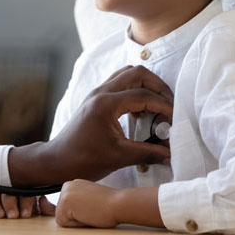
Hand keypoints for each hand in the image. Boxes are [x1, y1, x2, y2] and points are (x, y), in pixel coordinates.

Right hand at [0, 193, 55, 218]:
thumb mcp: (42, 211)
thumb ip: (47, 208)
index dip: (25, 202)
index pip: (25, 191)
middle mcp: (9, 190)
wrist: (16, 217)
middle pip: (7, 192)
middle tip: (13, 216)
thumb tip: (44, 202)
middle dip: (10, 204)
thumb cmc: (29, 212)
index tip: (26, 215)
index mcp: (24, 189)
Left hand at [8, 65, 172, 186]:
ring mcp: (97, 93)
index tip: (175, 119)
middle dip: (157, 86)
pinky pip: (119, 83)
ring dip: (145, 85)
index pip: (142, 95)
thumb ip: (149, 153)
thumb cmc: (84, 159)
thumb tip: (172, 153)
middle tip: (169, 105)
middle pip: (136, 73)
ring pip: (127, 74)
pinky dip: (134, 90)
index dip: (163, 105)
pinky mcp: (96, 99)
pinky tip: (141, 111)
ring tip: (157, 106)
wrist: (58, 160)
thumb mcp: (120, 157)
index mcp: (106, 103)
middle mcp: (101, 92)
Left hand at [55, 180, 119, 227]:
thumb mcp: (89, 200)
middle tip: (93, 210)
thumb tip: (66, 211)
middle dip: (77, 218)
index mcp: (72, 185)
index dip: (81, 215)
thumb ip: (77, 203)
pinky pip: (63, 223)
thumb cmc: (109, 205)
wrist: (119, 203)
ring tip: (90, 212)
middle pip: (63, 214)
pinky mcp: (64, 202)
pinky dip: (76, 224)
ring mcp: (64, 192)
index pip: (68, 210)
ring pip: (63, 219)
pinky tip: (87, 215)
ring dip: (77, 221)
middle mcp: (66, 186)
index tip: (93, 207)